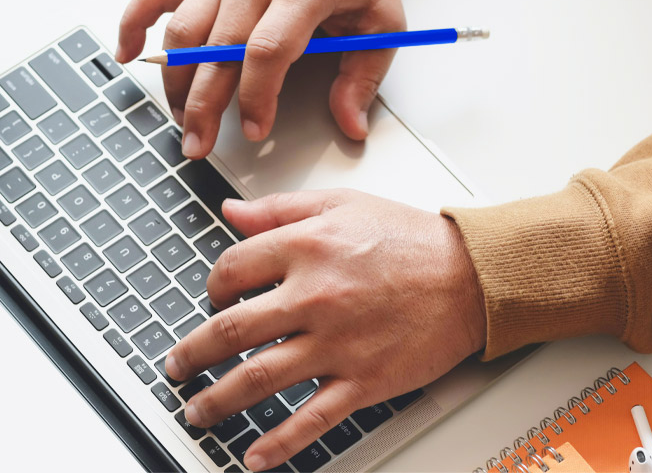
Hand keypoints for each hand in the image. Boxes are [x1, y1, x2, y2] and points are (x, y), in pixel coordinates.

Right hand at [116, 0, 404, 159]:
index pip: (268, 51)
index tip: (256, 129)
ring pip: (183, 31)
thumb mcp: (381, 18)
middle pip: (217, 50)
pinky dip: (133, 23)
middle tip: (200, 145)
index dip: (256, 97)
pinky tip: (127, 54)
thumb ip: (364, 75)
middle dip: (204, 106)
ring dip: (175, 81)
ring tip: (182, 119)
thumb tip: (351, 125)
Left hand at [164, 190, 485, 470]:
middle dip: (191, 354)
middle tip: (177, 365)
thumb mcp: (345, 204)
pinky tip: (254, 455)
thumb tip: (232, 212)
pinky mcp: (363, 381)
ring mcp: (337, 344)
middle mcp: (315, 296)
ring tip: (197, 411)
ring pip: (257, 378)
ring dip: (217, 400)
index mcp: (307, 247)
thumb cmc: (414, 240)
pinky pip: (310, 418)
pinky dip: (277, 442)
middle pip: (229, 331)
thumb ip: (282, 208)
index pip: (231, 270)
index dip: (211, 287)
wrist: (474, 276)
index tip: (211, 299)